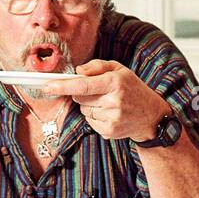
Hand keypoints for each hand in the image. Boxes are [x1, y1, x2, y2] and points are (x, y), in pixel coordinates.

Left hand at [57, 60, 171, 142]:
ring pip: (84, 110)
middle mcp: (113, 101)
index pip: (83, 85)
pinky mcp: (109, 131)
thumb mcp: (120, 70)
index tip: (46, 86)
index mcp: (115, 83)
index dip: (62, 86)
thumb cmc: (133, 89)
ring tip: (109, 103)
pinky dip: (96, 116)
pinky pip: (89, 121)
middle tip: (100, 91)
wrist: (151, 116)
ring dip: (90, 105)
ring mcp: (111, 119)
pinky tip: (110, 114)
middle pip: (79, 97)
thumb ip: (97, 66)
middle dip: (82, 93)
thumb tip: (77, 71)